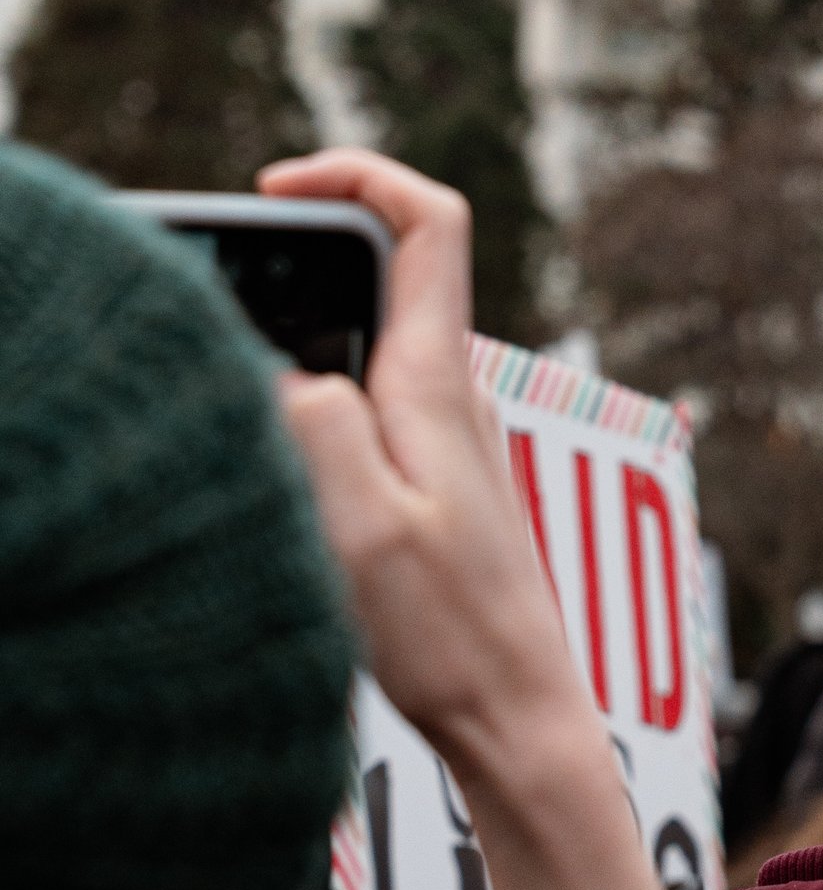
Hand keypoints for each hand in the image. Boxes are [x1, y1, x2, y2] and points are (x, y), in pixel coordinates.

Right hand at [261, 149, 659, 889]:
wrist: (521, 716)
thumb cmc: (451, 633)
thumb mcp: (361, 524)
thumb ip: (316, 425)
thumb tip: (280, 362)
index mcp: (438, 381)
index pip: (427, 221)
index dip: (359, 173)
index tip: (281, 184)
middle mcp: (454, 393)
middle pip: (394, 267)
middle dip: (312, 246)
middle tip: (234, 269)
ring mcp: (450, 438)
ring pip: (378, 338)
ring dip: (310, 324)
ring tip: (235, 355)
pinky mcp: (440, 485)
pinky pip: (376, 400)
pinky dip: (320, 390)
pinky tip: (276, 442)